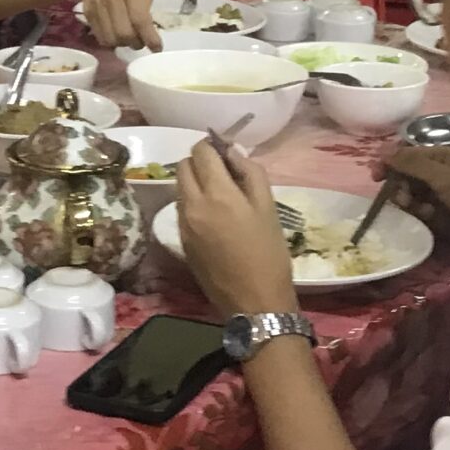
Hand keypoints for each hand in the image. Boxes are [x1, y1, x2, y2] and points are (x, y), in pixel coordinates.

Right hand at [67, 0, 159, 52]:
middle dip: (135, 43)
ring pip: (111, 38)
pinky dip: (110, 41)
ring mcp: (97, 4)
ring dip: (122, 44)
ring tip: (128, 40)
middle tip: (140, 42)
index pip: (140, 17)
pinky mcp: (87, 13)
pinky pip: (100, 36)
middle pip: (124, 32)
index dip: (149, 37)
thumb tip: (150, 31)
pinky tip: (115, 35)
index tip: (157, 48)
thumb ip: (144, 4)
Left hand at [174, 142, 298, 319]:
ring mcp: (183, 225)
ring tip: (223, 196)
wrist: (254, 303)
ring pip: (180, 187)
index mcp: (216, 194)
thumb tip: (233, 152)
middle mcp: (191, 205)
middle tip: (225, 173)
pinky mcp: (181, 241)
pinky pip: (182, 209)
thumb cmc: (269, 254)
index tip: (229, 154)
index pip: (200, 151)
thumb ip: (250, 173)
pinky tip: (215, 217)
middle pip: (183, 165)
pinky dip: (194, 202)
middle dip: (201, 162)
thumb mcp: (268, 208)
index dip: (214, 146)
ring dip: (196, 182)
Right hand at [383, 143, 449, 261]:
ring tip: (419, 209)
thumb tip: (383, 149)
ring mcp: (440, 196)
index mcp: (443, 157)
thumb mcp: (444, 176)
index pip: (409, 154)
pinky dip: (419, 215)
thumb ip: (413, 164)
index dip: (391, 162)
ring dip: (409, 201)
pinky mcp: (440, 217)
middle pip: (406, 175)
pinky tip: (428, 218)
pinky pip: (418, 212)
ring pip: (410, 195)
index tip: (375, 176)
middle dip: (399, 185)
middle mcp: (440, 174)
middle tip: (400, 198)